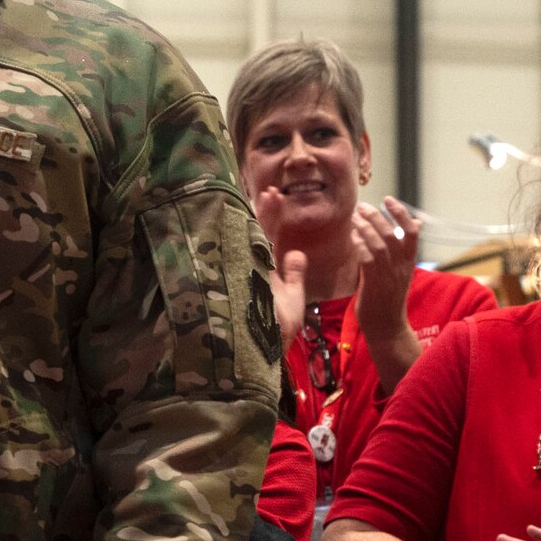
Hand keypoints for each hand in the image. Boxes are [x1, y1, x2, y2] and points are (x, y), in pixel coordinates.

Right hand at [254, 187, 308, 348]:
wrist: (267, 350)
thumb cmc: (279, 328)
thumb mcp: (293, 298)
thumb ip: (294, 276)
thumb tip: (298, 253)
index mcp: (267, 269)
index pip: (270, 236)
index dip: (273, 216)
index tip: (276, 195)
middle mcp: (255, 266)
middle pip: (259, 233)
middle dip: (265, 211)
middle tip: (271, 190)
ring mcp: (247, 271)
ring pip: (251, 239)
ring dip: (260, 218)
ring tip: (268, 195)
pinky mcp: (242, 279)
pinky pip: (243, 254)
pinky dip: (246, 236)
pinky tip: (250, 217)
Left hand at [353, 197, 418, 328]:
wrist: (387, 326)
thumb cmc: (388, 296)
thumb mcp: (399, 270)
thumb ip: (401, 248)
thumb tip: (414, 225)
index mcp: (408, 261)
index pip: (412, 232)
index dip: (401, 214)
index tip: (388, 199)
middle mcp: (401, 266)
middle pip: (393, 235)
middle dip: (377, 217)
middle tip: (362, 206)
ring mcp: (389, 275)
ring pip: (380, 245)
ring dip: (366, 228)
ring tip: (354, 218)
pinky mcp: (375, 284)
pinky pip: (368, 260)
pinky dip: (360, 245)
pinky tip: (352, 237)